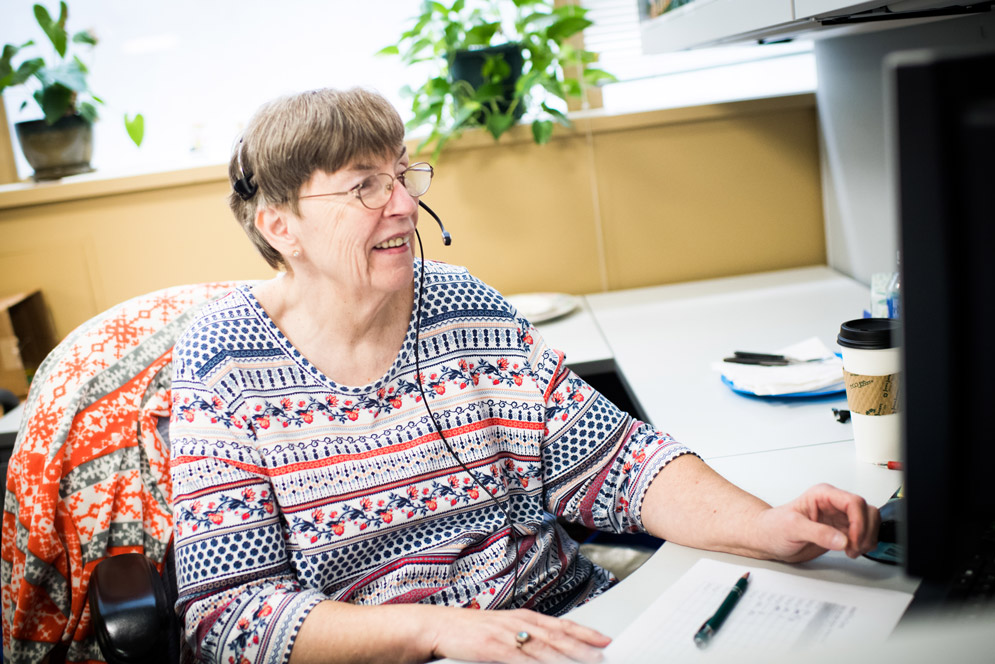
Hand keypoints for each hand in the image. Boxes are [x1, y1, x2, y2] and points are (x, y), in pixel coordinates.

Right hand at [427, 606, 610, 662]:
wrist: (439, 626)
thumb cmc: (470, 630)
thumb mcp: (502, 628)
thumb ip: (525, 636)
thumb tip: (548, 649)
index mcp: (523, 617)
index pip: (560, 625)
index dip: (584, 633)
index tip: (603, 640)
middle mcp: (518, 623)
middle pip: (557, 636)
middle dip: (583, 647)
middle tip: (602, 656)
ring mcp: (506, 635)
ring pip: (544, 649)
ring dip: (567, 658)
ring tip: (586, 663)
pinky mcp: (492, 648)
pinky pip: (521, 660)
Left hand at [754, 483, 880, 562]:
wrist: (768, 540)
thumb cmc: (773, 528)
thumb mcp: (792, 528)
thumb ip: (818, 533)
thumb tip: (841, 539)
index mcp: (822, 495)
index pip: (853, 502)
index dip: (859, 522)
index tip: (853, 540)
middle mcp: (833, 504)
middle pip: (867, 511)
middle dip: (865, 531)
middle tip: (853, 547)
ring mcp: (839, 518)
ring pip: (869, 522)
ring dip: (867, 538)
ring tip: (852, 551)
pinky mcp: (841, 531)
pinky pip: (864, 534)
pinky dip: (864, 544)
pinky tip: (851, 551)